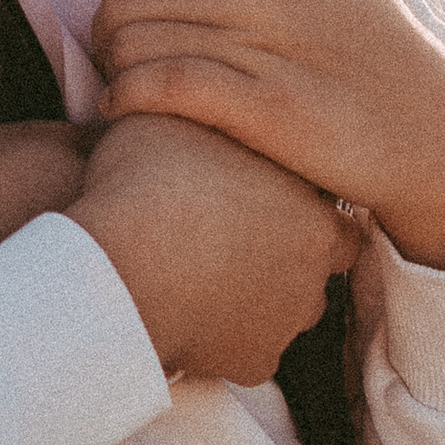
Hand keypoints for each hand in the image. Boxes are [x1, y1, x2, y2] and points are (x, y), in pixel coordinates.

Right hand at [66, 112, 357, 384]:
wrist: (118, 265)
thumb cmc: (146, 181)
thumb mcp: (177, 117)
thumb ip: (209, 109)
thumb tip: (194, 82)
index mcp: (314, 207)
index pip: (326, 201)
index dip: (291, 194)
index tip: (256, 188)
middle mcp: (316, 267)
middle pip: (316, 259)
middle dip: (282, 249)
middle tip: (231, 232)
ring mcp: (288, 319)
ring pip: (284, 308)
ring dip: (255, 295)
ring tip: (202, 272)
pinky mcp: (254, 362)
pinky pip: (247, 351)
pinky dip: (224, 338)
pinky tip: (188, 312)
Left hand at [91, 0, 444, 272]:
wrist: (430, 128)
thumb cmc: (371, 34)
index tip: (127, 15)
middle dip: (105, 30)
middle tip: (115, 57)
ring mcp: (264, 48)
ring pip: (136, 42)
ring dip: (112, 69)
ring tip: (122, 84)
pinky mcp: (266, 109)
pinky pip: (164, 87)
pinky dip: (125, 98)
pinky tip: (122, 110)